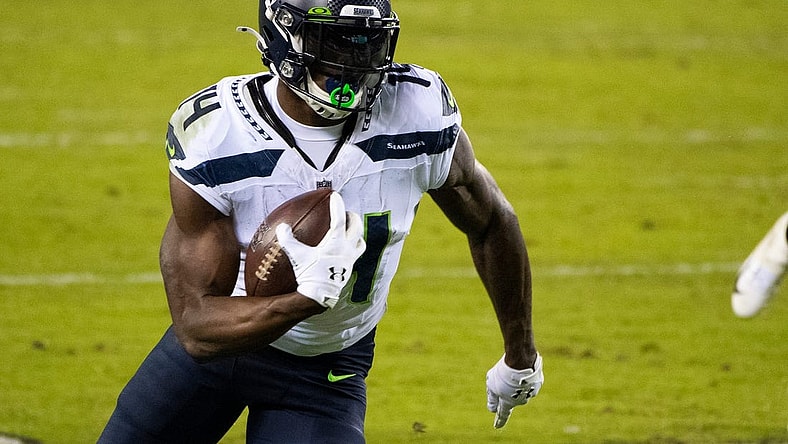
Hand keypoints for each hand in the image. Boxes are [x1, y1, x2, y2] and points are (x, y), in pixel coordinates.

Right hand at [275, 192, 365, 307]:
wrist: (319, 296)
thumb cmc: (309, 274)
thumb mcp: (297, 255)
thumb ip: (288, 240)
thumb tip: (282, 226)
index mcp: (336, 243)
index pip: (339, 219)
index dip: (337, 205)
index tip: (335, 195)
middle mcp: (347, 249)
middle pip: (356, 227)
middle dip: (352, 217)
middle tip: (346, 213)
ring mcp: (350, 260)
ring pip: (360, 241)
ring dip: (356, 233)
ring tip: (349, 230)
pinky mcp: (349, 269)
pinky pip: (355, 254)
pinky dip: (352, 248)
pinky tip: (343, 249)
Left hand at [486, 352, 542, 428]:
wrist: (522, 360)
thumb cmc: (504, 373)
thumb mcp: (491, 385)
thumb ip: (492, 398)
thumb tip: (492, 409)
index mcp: (508, 402)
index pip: (503, 414)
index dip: (499, 420)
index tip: (497, 426)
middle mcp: (521, 400)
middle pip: (511, 397)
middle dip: (507, 389)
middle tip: (503, 377)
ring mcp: (531, 392)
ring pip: (521, 388)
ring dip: (516, 381)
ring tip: (512, 370)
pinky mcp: (537, 383)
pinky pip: (528, 380)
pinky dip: (524, 376)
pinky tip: (522, 367)